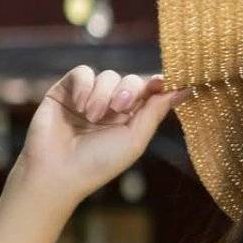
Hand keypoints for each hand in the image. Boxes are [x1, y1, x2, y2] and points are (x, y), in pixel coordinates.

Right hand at [18, 64, 192, 203]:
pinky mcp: (66, 89)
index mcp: (131, 120)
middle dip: (128, 90)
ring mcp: (89, 97)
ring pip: (108, 75)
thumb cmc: (99, 163)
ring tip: (92, 117)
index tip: (162, 83)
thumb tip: (185, 89)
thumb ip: (156, 112)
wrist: (57, 170)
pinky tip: (80, 106)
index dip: (157, 85)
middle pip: (131, 80)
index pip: (149, 93)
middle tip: (120, 108)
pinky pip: (83, 72)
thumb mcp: (135, 139)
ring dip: (103, 95)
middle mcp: (111, 107)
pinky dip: (85, 86)